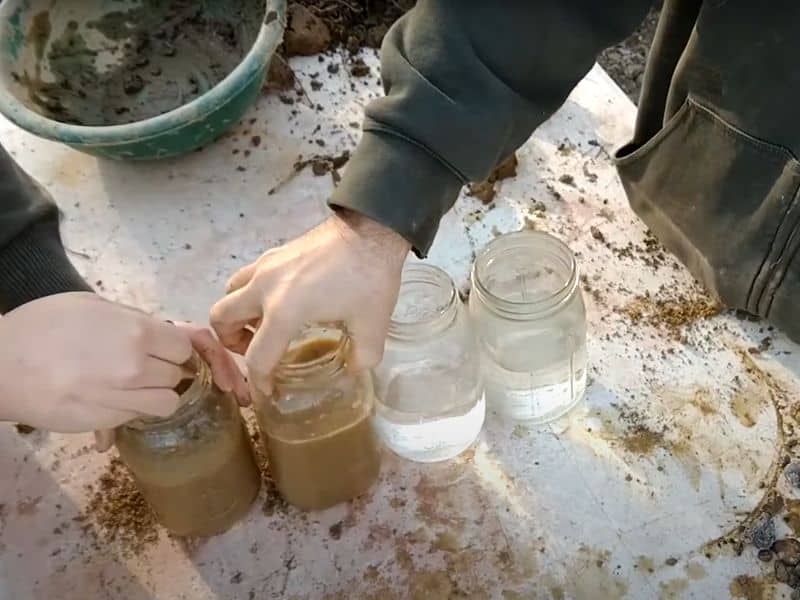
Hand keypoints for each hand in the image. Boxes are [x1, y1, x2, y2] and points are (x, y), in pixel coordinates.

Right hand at [0, 293, 246, 445]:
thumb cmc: (44, 326)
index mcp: (137, 333)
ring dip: (157, 394)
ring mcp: (121, 398)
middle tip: (144, 365)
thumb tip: (164, 334)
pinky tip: (111, 397)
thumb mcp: (93, 306)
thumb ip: (135, 320)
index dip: (174, 348)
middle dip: (166, 370)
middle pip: (178, 375)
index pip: (184, 347)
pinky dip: (133, 409)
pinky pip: (138, 417)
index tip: (162, 348)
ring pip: (167, 403)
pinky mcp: (105, 421)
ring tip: (134, 385)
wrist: (0, 366)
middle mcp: (136, 368)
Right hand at [210, 210, 409, 395]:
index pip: (257, 356)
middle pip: (221, 318)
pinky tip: (278, 300)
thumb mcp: (372, 325)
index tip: (267, 392)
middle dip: (230, 341)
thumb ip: (363, 356)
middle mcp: (264, 288)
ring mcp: (266, 266)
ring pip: (229, 292)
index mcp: (283, 311)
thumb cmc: (369, 278)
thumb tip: (355, 368)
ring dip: (235, 313)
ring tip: (260, 325)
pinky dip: (250, 292)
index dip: (259, 381)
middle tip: (254, 349)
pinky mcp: (274, 253)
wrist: (371, 229)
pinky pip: (247, 276)